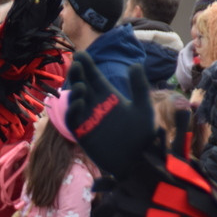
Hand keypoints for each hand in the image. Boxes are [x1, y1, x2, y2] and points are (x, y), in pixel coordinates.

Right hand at [65, 52, 154, 177]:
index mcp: (110, 96)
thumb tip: (134, 64)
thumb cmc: (142, 135)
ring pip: (75, 100)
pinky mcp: (82, 133)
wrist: (136, 161)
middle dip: (78, 74)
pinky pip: (73, 119)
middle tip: (76, 63)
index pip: (95, 78)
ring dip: (75, 91)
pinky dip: (74, 109)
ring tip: (82, 85)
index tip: (81, 55)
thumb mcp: (143, 108)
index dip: (87, 66)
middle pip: (82, 85)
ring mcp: (87, 118)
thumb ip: (139, 87)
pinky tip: (80, 102)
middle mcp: (96, 105)